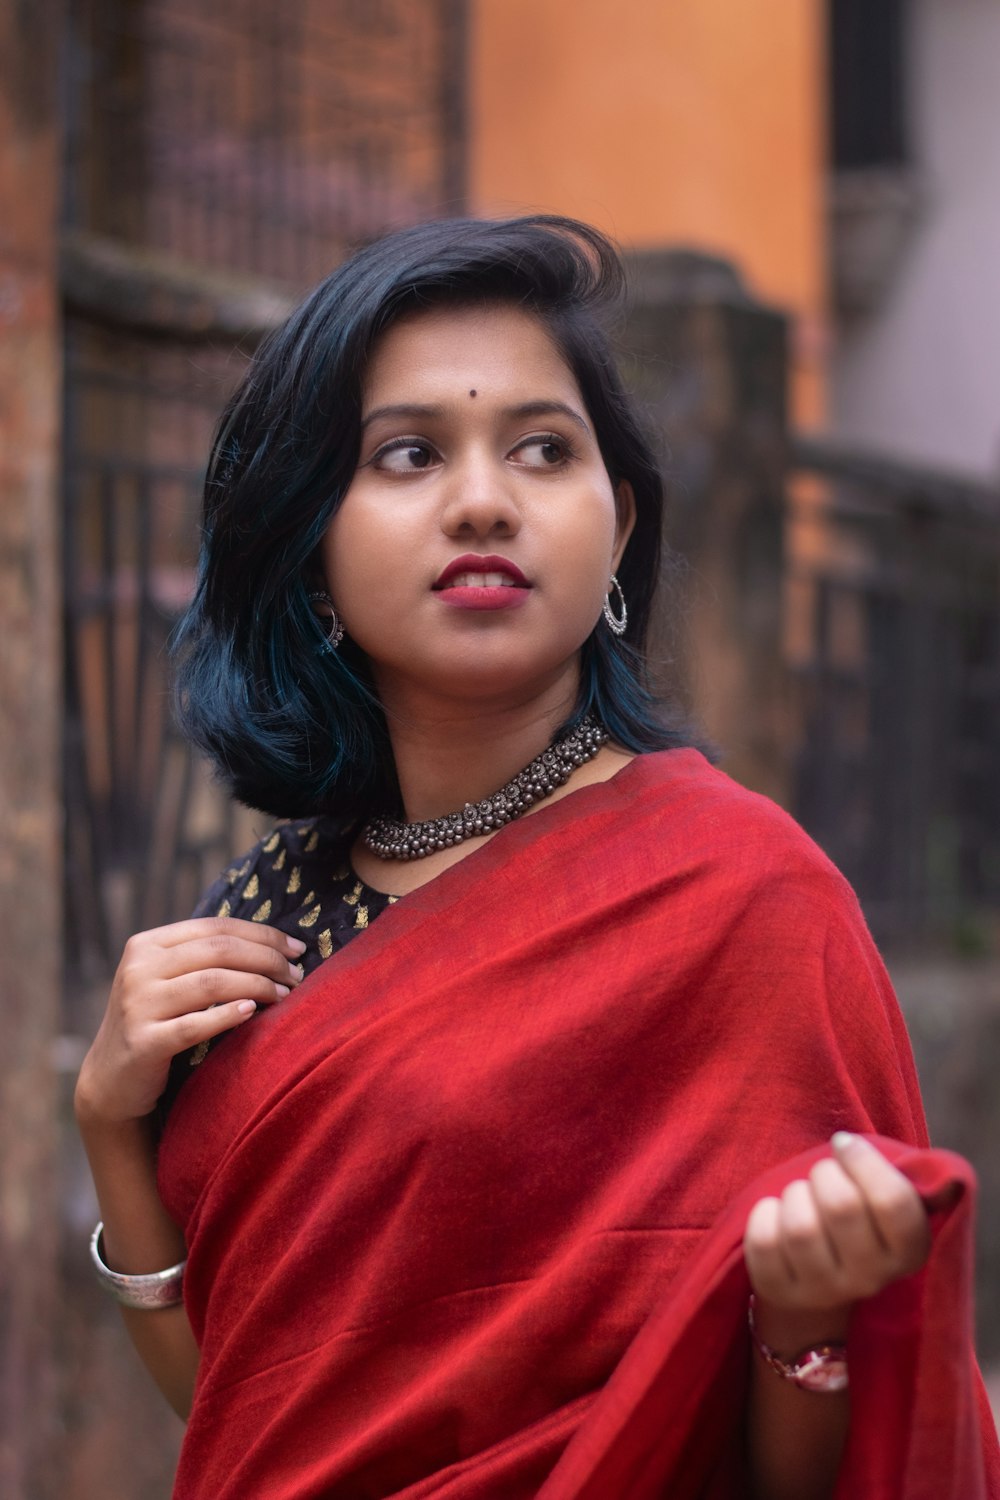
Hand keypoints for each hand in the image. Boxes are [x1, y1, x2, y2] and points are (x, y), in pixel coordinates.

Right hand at [75, 917, 306, 1124]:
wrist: (112, 1079)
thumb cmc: (155, 1022)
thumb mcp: (168, 980)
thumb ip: (203, 957)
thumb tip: (274, 943)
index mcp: (147, 944)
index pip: (216, 927)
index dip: (263, 934)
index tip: (298, 948)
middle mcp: (138, 969)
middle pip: (219, 951)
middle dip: (267, 959)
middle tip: (297, 975)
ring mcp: (138, 1005)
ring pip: (212, 983)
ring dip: (258, 986)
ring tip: (285, 995)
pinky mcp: (143, 1042)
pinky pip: (195, 1025)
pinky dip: (228, 1015)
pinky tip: (253, 1013)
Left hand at [743, 1132, 931, 1312]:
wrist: (819, 1263)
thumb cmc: (854, 1211)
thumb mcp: (883, 1192)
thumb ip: (898, 1171)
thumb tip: (881, 1154)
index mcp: (909, 1251)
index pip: (893, 1201)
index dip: (863, 1160)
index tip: (843, 1144)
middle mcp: (871, 1279)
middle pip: (842, 1206)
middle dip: (824, 1173)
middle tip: (821, 1174)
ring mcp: (825, 1292)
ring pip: (801, 1227)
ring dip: (795, 1195)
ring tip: (800, 1196)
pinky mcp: (782, 1292)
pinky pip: (764, 1243)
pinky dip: (764, 1214)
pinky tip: (776, 1214)